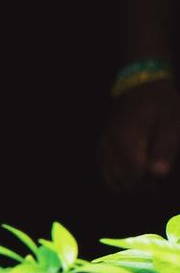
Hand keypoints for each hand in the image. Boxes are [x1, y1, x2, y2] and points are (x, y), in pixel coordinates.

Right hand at [100, 80, 179, 194]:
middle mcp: (109, 145)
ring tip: (146, 167)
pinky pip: (108, 176)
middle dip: (143, 182)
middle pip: (125, 182)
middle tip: (156, 167)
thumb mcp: (173, 122)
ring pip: (115, 183)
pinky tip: (134, 165)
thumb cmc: (161, 105)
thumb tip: (159, 174)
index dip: (152, 179)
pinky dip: (121, 176)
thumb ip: (166, 148)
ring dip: (132, 181)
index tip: (162, 166)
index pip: (136, 176)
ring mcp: (101, 148)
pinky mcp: (99, 151)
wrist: (140, 89)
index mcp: (127, 138)